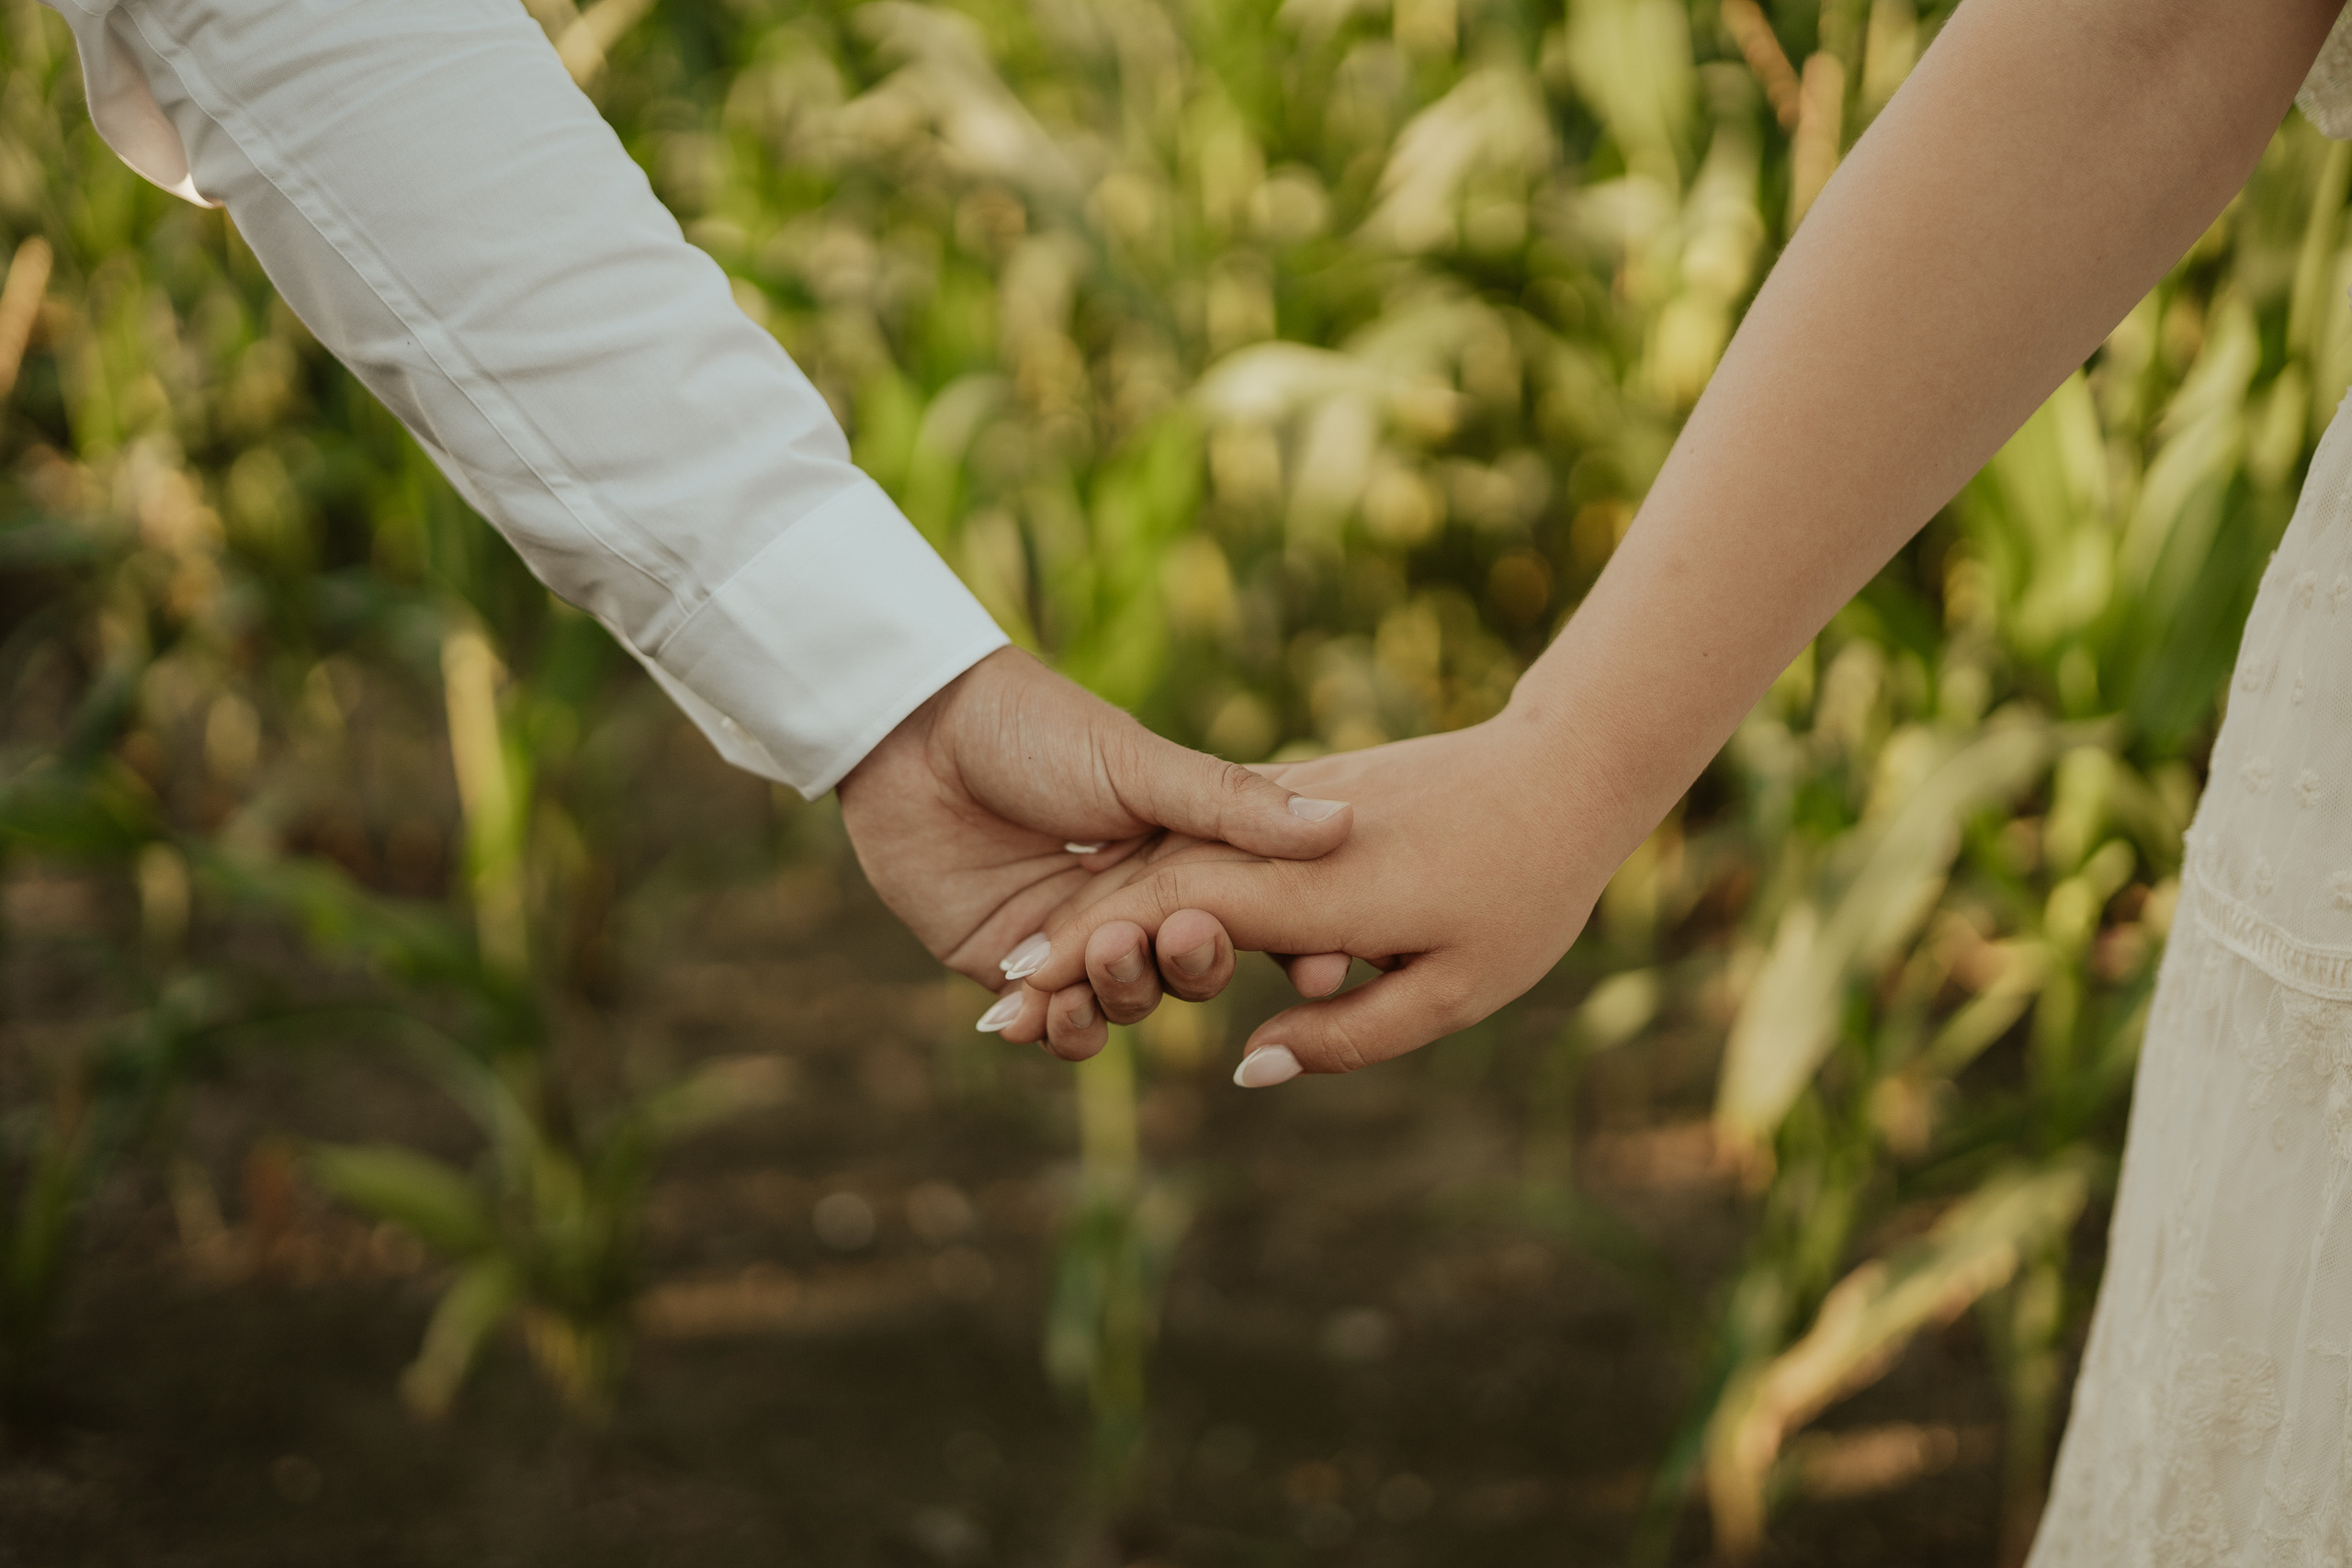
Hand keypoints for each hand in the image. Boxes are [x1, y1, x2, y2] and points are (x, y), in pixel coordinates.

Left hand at [834, 647, 1353, 1021]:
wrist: (913, 730)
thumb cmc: (1033, 726)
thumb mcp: (1140, 764)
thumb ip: (1232, 806)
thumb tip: (1343, 823)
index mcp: (1183, 852)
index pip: (1253, 917)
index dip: (1285, 948)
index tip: (1315, 969)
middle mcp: (1138, 902)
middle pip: (1191, 971)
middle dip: (1189, 965)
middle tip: (1172, 932)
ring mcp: (1073, 938)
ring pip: (1126, 1005)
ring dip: (1120, 994)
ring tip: (1097, 955)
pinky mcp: (1009, 967)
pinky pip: (1053, 1023)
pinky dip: (1058, 1028)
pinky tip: (1043, 1010)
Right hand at [1009, 711, 1646, 1079]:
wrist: (1566, 767)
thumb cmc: (1522, 892)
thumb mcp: (1451, 993)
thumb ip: (1347, 1036)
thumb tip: (1247, 1069)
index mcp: (1310, 891)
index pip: (1164, 920)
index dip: (1080, 962)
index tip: (1010, 1008)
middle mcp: (1279, 843)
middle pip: (1144, 889)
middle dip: (1062, 948)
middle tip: (992, 1009)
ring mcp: (1287, 812)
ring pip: (1171, 857)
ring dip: (1094, 912)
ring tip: (1030, 967)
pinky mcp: (1302, 793)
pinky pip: (1210, 837)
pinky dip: (1151, 877)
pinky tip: (1115, 913)